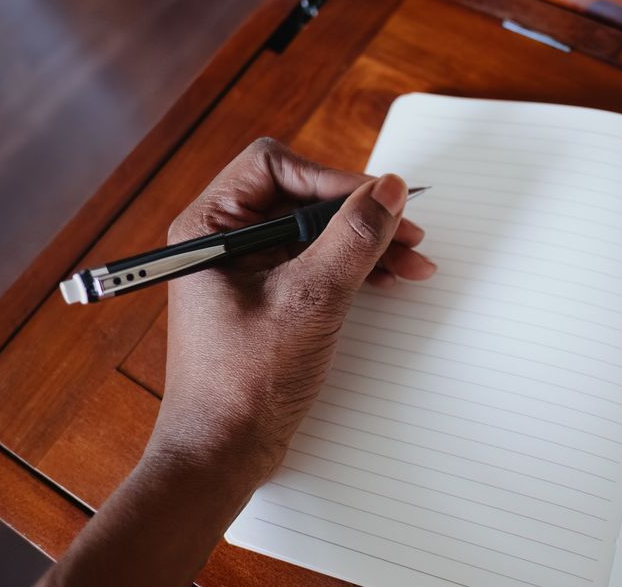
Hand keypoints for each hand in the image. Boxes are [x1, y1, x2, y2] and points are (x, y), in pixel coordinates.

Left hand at [149, 137, 435, 487]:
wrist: (222, 453)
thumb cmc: (242, 384)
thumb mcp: (310, 300)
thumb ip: (353, 238)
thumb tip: (390, 190)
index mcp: (210, 226)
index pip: (275, 166)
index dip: (332, 180)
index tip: (379, 202)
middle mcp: (224, 239)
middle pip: (301, 197)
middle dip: (359, 214)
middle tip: (408, 233)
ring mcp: (246, 269)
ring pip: (315, 231)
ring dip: (365, 242)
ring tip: (411, 262)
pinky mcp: (267, 296)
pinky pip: (315, 261)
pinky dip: (353, 266)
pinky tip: (387, 279)